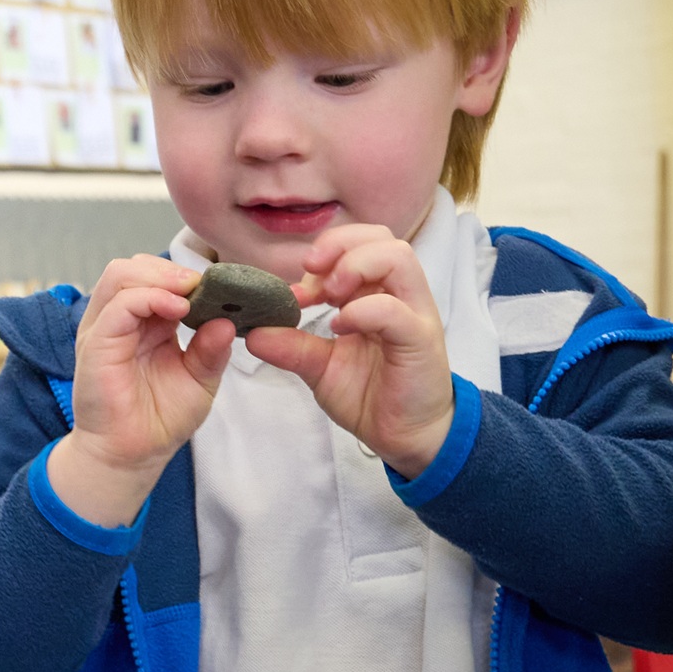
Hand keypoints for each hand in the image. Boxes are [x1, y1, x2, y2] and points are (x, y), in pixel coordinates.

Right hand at [51, 255, 236, 526]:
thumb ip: (211, 349)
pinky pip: (118, 305)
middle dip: (171, 270)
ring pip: (121, 274)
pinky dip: (149, 297)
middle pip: (134, 267)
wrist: (133, 455)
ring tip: (190, 293)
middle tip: (204, 285)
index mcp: (145, 322)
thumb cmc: (161, 418)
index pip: (155, 277)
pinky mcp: (97, 343)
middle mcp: (120, 320)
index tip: (219, 287)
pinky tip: (178, 308)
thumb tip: (228, 321)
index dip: (185, 276)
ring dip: (159, 277)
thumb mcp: (199, 379)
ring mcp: (104, 329)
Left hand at [242, 224, 454, 477]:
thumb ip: (290, 346)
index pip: (359, 242)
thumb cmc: (369, 393)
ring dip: (354, 267)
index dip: (324, 253)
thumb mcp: (320, 366)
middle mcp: (400, 295)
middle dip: (339, 246)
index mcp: (377, 293)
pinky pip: (396, 309)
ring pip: (397, 257)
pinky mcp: (421, 339)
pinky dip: (362, 310)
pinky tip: (340, 327)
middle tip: (311, 276)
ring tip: (328, 299)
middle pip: (381, 237)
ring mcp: (414, 313)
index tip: (295, 288)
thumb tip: (251, 332)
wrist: (403, 435)